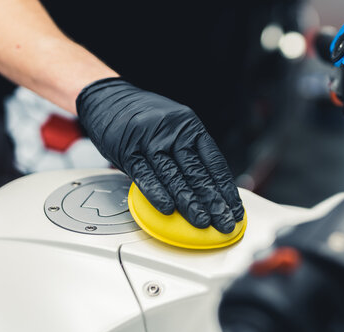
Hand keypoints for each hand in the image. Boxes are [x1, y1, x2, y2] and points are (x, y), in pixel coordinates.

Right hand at [76, 78, 243, 232]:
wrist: (109, 98)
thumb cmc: (145, 117)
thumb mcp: (176, 127)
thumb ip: (190, 152)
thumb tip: (211, 187)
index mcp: (190, 127)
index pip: (215, 162)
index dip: (226, 189)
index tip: (234, 208)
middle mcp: (173, 133)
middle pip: (198, 173)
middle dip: (214, 202)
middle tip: (224, 222)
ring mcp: (150, 142)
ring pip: (174, 177)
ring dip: (190, 203)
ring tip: (203, 222)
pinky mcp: (128, 151)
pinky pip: (145, 176)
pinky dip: (158, 194)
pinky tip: (169, 209)